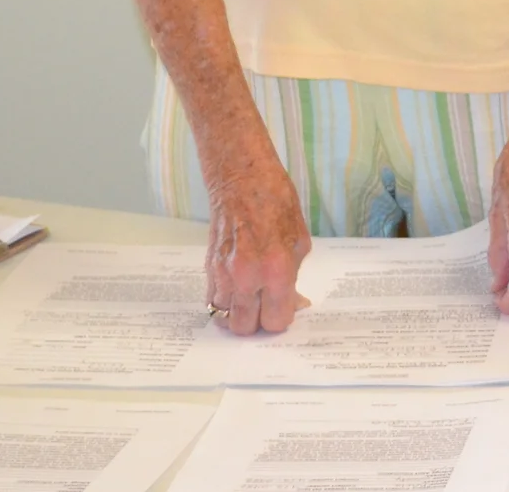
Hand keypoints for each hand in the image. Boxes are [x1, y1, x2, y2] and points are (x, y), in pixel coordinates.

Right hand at [204, 163, 311, 334]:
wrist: (242, 180)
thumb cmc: (277, 203)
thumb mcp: (299, 240)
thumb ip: (295, 276)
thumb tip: (294, 302)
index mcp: (276, 269)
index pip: (275, 321)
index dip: (281, 317)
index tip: (283, 308)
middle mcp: (247, 276)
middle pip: (246, 328)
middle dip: (258, 321)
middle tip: (266, 305)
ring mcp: (224, 274)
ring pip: (225, 318)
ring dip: (239, 314)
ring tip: (251, 298)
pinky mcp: (208, 268)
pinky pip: (213, 301)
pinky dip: (225, 302)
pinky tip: (237, 289)